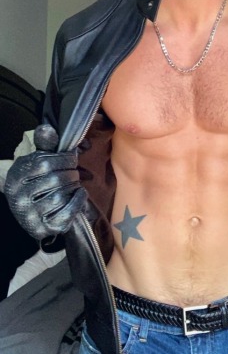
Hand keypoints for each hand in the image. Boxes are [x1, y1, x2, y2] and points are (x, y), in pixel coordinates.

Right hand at [4, 124, 86, 240]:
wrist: (31, 212)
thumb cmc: (38, 181)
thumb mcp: (37, 160)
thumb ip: (45, 145)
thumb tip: (48, 128)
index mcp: (17, 177)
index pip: (44, 162)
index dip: (64, 158)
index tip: (72, 158)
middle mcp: (18, 198)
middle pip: (54, 180)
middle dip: (71, 173)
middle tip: (75, 172)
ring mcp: (29, 215)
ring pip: (59, 197)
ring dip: (73, 187)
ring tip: (74, 183)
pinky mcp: (42, 229)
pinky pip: (65, 214)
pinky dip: (78, 202)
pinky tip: (81, 194)